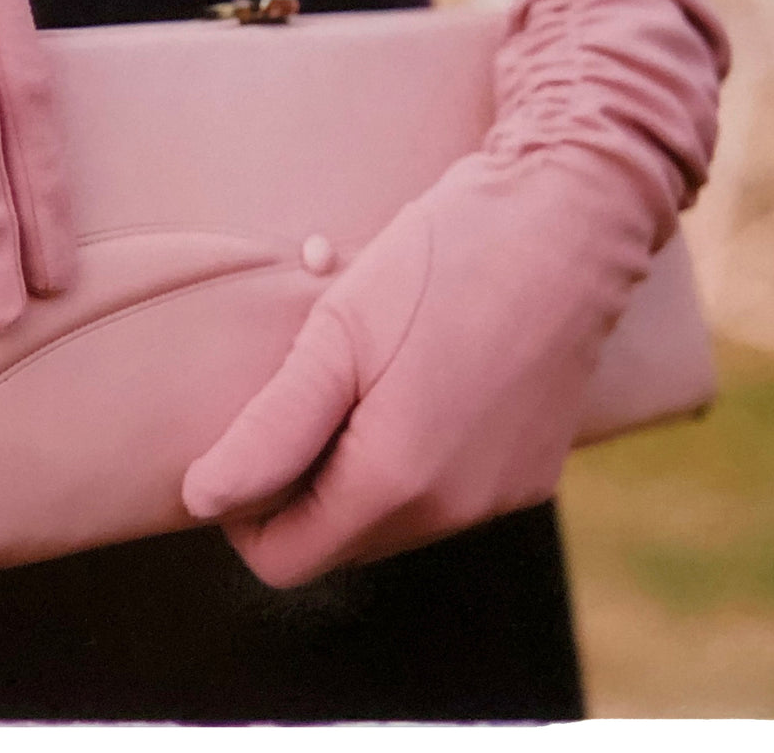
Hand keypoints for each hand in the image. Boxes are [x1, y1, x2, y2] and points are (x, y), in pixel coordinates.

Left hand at [182, 0, 728, 587]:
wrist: (571, 215)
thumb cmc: (444, 260)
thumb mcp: (338, 333)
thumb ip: (271, 430)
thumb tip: (202, 501)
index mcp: (397, 482)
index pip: (284, 558)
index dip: (243, 510)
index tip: (241, 440)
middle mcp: (455, 512)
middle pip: (337, 543)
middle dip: (299, 488)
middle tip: (298, 394)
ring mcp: (501, 496)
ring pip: (390, 521)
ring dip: (355, 470)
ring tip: (361, 379)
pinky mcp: (531, 472)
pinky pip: (445, 494)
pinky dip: (412, 457)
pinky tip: (417, 379)